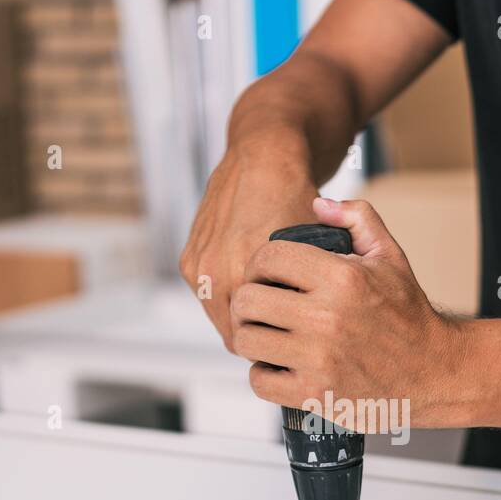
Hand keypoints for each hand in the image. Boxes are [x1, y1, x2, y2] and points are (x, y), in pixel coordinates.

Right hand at [180, 142, 317, 348]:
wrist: (263, 155)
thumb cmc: (295, 197)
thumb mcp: (311, 246)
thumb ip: (303, 289)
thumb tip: (308, 330)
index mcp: (243, 269)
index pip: (255, 334)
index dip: (277, 343)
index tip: (295, 344)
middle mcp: (213, 270)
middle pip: (234, 332)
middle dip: (258, 335)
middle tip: (285, 338)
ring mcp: (197, 265)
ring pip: (220, 317)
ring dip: (241, 319)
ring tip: (270, 318)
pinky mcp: (189, 259)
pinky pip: (208, 298)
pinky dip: (228, 300)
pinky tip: (253, 295)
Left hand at [228, 197, 469, 429]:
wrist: (433, 372)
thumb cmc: (409, 315)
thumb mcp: (390, 256)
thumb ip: (358, 218)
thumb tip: (318, 204)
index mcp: (342, 278)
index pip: (269, 259)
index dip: (259, 264)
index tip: (264, 276)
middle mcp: (327, 318)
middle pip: (248, 301)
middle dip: (248, 301)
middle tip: (259, 306)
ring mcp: (319, 359)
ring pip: (247, 341)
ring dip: (251, 337)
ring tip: (266, 334)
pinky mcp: (315, 394)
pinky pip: (260, 381)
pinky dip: (263, 374)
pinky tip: (278, 365)